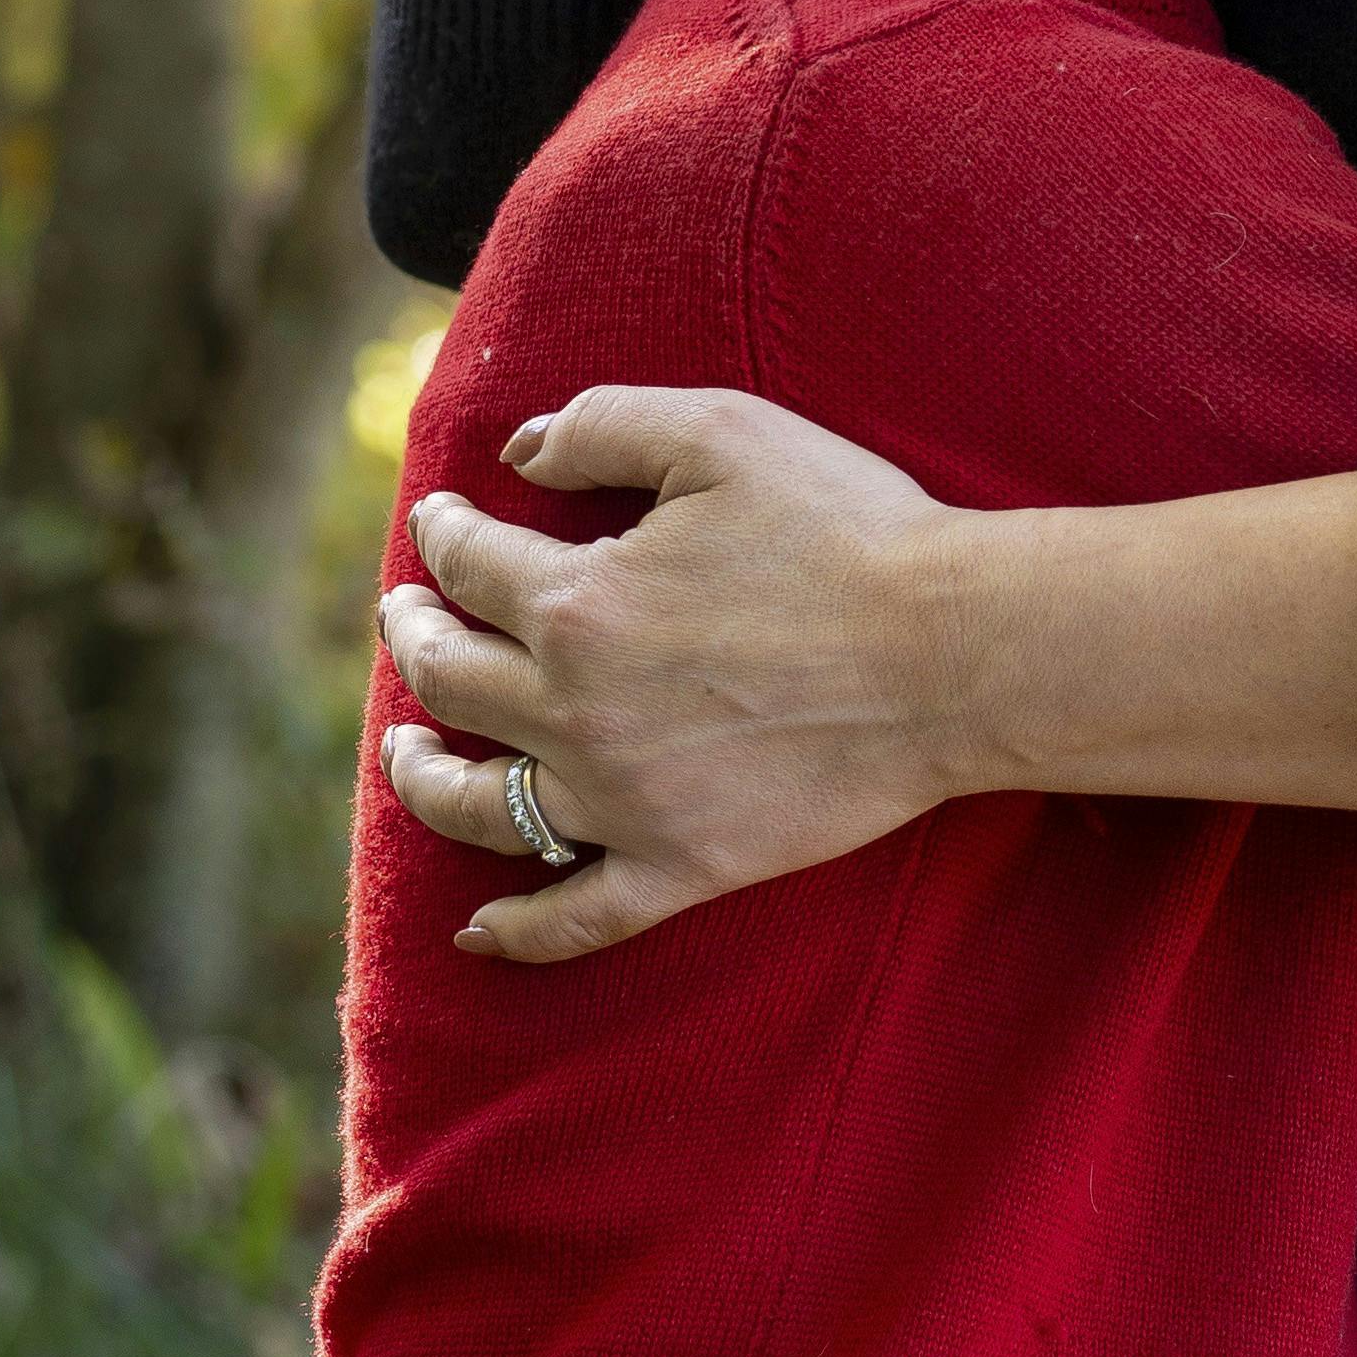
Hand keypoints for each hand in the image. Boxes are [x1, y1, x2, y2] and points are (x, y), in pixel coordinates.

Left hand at [379, 389, 971, 968]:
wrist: (953, 653)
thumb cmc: (847, 529)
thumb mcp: (722, 433)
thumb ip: (605, 423)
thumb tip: (520, 453)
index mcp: (578, 603)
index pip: (468, 567)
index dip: (442, 536)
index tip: (441, 521)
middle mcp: (576, 711)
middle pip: (449, 681)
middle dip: (413, 637)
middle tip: (408, 616)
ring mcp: (624, 803)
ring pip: (480, 805)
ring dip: (420, 777)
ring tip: (402, 755)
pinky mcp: (682, 867)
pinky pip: (576, 917)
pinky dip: (516, 932)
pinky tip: (475, 932)